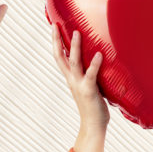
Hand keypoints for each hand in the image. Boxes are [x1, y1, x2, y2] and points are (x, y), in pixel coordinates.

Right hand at [52, 27, 108, 151]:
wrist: (93, 126)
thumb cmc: (94, 106)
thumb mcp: (90, 87)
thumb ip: (90, 75)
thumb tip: (99, 61)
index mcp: (71, 78)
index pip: (60, 57)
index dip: (56, 43)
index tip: (54, 28)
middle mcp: (72, 79)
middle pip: (60, 57)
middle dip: (57, 41)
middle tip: (55, 25)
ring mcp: (79, 84)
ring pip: (74, 62)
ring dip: (74, 47)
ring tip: (77, 32)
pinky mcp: (89, 90)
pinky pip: (91, 75)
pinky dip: (94, 64)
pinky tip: (99, 54)